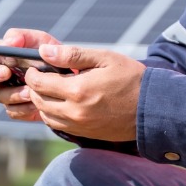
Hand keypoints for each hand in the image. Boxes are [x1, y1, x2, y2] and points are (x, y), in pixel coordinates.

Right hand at [0, 28, 59, 122]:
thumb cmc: (53, 57)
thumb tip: (10, 42)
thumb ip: (26, 37)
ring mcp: (6, 92)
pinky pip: (12, 111)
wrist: (73, 83)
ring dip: (13, 93)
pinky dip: (24, 107)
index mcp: (0, 53)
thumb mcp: (43, 42)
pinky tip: (36, 104)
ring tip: (29, 91)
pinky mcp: (17, 109)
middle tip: (6, 72)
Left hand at [23, 43, 144, 141]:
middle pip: (38, 100)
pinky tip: (60, 103)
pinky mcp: (84, 133)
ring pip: (45, 116)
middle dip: (34, 88)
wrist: (152, 108)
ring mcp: (79, 125)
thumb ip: (73, 55)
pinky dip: (52, 115)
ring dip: (41, 102)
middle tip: (40, 76)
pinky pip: (58, 126)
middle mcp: (74, 111)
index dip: (32, 74)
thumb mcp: (104, 58)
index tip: (35, 67)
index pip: (39, 83)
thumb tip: (44, 52)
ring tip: (49, 89)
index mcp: (78, 90)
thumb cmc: (131, 78)